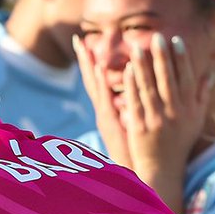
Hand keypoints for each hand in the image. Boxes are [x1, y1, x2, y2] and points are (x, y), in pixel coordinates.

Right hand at [72, 33, 131, 167]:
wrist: (135, 174)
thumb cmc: (136, 152)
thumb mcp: (130, 127)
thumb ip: (128, 111)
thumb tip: (134, 94)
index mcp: (106, 111)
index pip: (96, 82)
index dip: (90, 64)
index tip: (85, 44)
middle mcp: (102, 111)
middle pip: (90, 81)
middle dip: (84, 60)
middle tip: (78, 39)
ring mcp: (105, 117)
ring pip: (94, 87)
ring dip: (90, 67)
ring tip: (85, 48)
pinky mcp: (111, 124)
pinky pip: (106, 99)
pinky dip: (103, 84)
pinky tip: (102, 70)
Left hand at [122, 33, 212, 212]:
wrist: (163, 168)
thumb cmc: (180, 140)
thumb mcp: (196, 119)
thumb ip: (202, 95)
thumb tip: (210, 71)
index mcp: (189, 110)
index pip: (186, 79)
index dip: (181, 59)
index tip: (176, 39)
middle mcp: (175, 114)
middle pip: (167, 81)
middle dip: (162, 58)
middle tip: (157, 36)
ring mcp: (157, 120)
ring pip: (149, 89)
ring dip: (143, 67)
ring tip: (136, 46)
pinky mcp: (139, 127)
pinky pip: (135, 103)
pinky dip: (132, 86)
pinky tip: (127, 70)